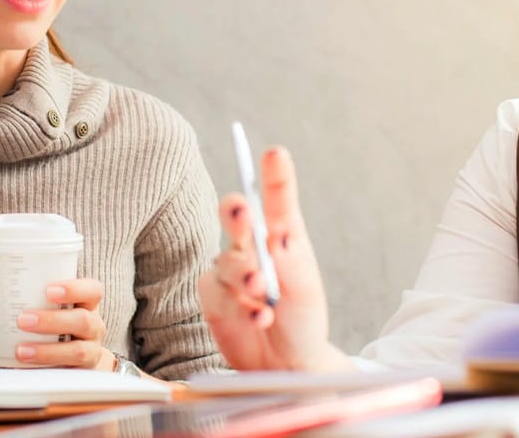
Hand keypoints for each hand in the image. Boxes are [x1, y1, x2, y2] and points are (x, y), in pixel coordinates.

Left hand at [0, 278, 113, 370]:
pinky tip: (25, 370)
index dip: (75, 288)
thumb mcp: (39, 314)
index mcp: (85, 304)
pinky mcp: (82, 375)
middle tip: (23, 320)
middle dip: (53, 320)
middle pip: (84, 320)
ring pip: (78, 351)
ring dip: (47, 350)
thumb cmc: (54, 329)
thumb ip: (6, 314)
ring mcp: (91, 352)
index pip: (92, 290)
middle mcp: (93, 327)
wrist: (77, 362)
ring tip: (20, 350)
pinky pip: (69, 375)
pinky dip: (46, 371)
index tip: (49, 290)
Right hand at [198, 146, 351, 371]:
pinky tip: (258, 317)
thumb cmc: (301, 320)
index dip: (275, 176)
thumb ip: (291, 262)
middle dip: (237, 213)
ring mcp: (229, 270)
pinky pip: (217, 293)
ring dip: (244, 276)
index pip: (277, 201)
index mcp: (282, 236)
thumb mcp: (305, 290)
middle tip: (244, 215)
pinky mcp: (212, 296)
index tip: (275, 154)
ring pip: (226, 261)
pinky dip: (238, 307)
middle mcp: (252, 247)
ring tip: (262, 294)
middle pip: (236, 216)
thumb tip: (278, 233)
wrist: (286, 364)